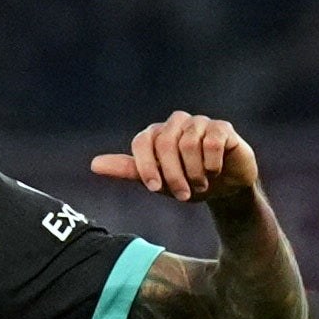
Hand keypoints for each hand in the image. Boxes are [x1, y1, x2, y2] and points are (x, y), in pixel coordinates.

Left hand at [91, 110, 259, 205]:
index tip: (155, 188)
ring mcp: (200, 122)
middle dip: (174, 176)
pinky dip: (212, 164)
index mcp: (156, 134)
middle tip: (184, 195)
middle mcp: (176, 123)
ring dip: (195, 173)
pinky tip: (215, 171)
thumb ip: (128, 170)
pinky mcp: (222, 128)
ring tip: (201, 183)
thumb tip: (94, 164)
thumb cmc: (187, 182)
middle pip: (165, 144)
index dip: (146, 166)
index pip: (141, 142)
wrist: (224, 188)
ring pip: (189, 144)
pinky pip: (212, 143)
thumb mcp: (156, 181)